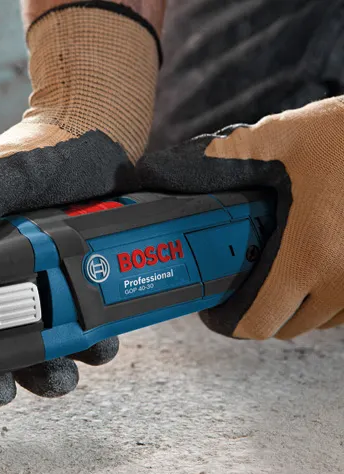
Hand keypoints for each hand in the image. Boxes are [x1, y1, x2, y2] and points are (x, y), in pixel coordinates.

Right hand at [0, 4, 160, 406]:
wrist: (97, 136)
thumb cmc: (36, 153)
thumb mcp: (1, 177)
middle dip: (10, 374)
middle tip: (27, 384)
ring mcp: (38, 284)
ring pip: (38, 344)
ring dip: (51, 368)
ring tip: (69, 371)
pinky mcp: (74, 283)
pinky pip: (77, 325)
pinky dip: (88, 343)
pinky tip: (100, 344)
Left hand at [137, 96, 343, 338]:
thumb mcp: (275, 138)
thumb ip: (215, 160)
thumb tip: (155, 170)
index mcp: (307, 256)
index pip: (256, 324)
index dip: (226, 320)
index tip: (214, 304)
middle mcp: (343, 281)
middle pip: (284, 326)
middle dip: (257, 308)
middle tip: (243, 278)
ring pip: (320, 321)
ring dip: (295, 303)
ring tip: (281, 265)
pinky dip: (328, 296)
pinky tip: (317, 261)